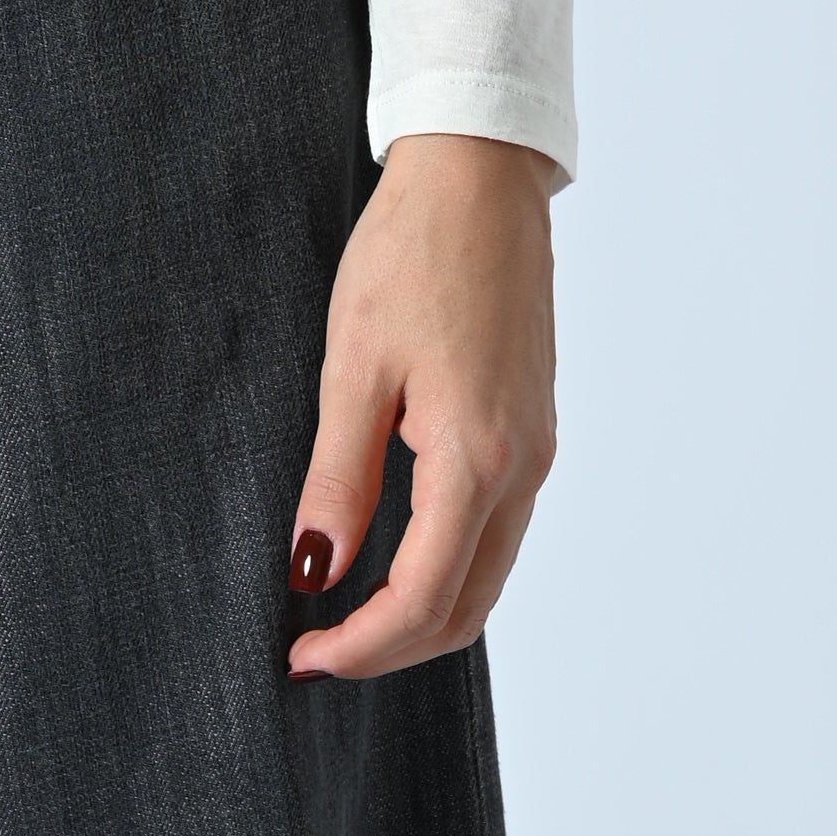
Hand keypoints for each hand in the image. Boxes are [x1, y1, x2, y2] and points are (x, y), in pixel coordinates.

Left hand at [285, 131, 557, 682]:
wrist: (479, 178)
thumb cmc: (411, 254)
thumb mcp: (353, 365)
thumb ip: (338, 477)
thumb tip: (315, 572)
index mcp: (478, 455)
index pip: (425, 597)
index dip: (361, 645)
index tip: (300, 657)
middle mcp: (523, 467)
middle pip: (467, 606)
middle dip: (391, 646)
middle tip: (315, 651)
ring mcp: (536, 450)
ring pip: (486, 574)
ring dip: (420, 611)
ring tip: (341, 611)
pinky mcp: (533, 429)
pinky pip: (495, 530)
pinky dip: (445, 565)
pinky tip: (389, 551)